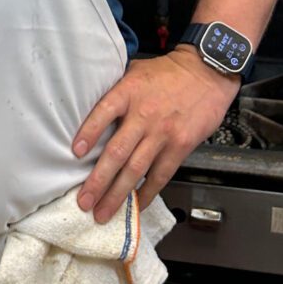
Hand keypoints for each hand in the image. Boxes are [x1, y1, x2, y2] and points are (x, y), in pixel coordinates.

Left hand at [72, 47, 239, 221]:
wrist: (206, 73)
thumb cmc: (168, 72)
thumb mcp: (137, 71)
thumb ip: (118, 90)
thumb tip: (92, 108)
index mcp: (129, 91)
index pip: (104, 112)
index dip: (89, 132)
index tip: (76, 152)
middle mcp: (144, 115)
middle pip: (117, 152)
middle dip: (98, 180)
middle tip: (83, 201)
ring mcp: (163, 133)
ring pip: (135, 170)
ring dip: (117, 195)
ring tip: (102, 213)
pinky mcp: (180, 146)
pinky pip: (160, 175)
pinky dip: (146, 193)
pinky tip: (135, 205)